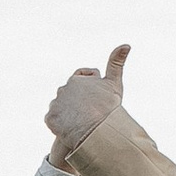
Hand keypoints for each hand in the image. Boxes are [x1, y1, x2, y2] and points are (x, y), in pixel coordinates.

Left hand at [45, 43, 129, 162]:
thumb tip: (126, 45)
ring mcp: (55, 104)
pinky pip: (53, 120)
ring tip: (81, 123)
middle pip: (70, 96)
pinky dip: (60, 124)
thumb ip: (116, 63)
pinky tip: (71, 129)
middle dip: (78, 103)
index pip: (80, 83)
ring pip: (61, 108)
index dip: (91, 93)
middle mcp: (62, 89)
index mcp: (75, 79)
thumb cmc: (109, 107)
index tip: (97, 103)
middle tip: (90, 115)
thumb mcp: (114, 83)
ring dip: (68, 114)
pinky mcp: (50, 119)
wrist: (99, 131)